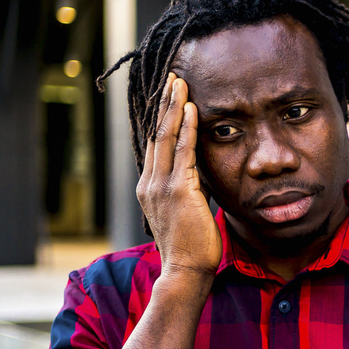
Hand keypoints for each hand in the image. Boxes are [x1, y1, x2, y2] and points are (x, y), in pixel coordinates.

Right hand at [136, 73, 221, 279]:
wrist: (185, 271)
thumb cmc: (191, 246)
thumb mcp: (185, 213)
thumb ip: (188, 192)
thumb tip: (199, 178)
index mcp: (149, 187)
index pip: (154, 144)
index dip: (160, 118)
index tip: (167, 95)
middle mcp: (150, 183)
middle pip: (155, 133)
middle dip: (164, 103)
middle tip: (172, 77)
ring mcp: (161, 186)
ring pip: (166, 137)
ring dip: (174, 107)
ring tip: (179, 82)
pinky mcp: (178, 191)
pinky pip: (183, 151)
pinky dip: (186, 128)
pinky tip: (191, 108)